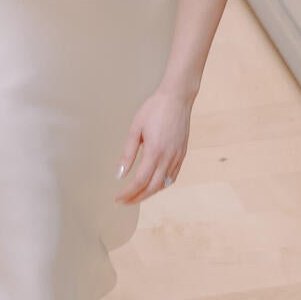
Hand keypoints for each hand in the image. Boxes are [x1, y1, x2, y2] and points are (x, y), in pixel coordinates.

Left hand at [116, 86, 192, 204]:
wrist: (177, 98)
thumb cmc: (154, 109)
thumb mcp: (136, 128)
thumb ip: (128, 153)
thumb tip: (120, 174)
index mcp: (155, 152)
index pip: (140, 181)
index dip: (128, 193)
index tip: (118, 198)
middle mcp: (168, 158)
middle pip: (152, 188)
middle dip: (137, 198)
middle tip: (124, 201)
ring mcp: (177, 157)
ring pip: (163, 185)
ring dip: (149, 193)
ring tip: (136, 196)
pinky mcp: (182, 154)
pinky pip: (172, 177)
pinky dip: (161, 185)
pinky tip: (153, 185)